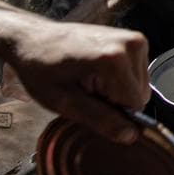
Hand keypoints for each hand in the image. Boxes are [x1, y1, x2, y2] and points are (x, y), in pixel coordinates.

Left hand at [7, 18, 150, 144]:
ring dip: (118, 90)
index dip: (112, 111)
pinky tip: (98, 71)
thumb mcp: (63, 101)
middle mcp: (132, 44)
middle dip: (115, 100)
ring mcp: (135, 39)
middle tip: (86, 89)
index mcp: (115, 58)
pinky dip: (120, 79)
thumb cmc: (41, 68)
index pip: (135, 103)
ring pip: (140, 85)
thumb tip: (130, 135)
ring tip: (90, 80)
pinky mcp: (135, 39)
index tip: (86, 100)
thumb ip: (99, 119)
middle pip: (140, 94)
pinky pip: (137, 74)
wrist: (33, 38)